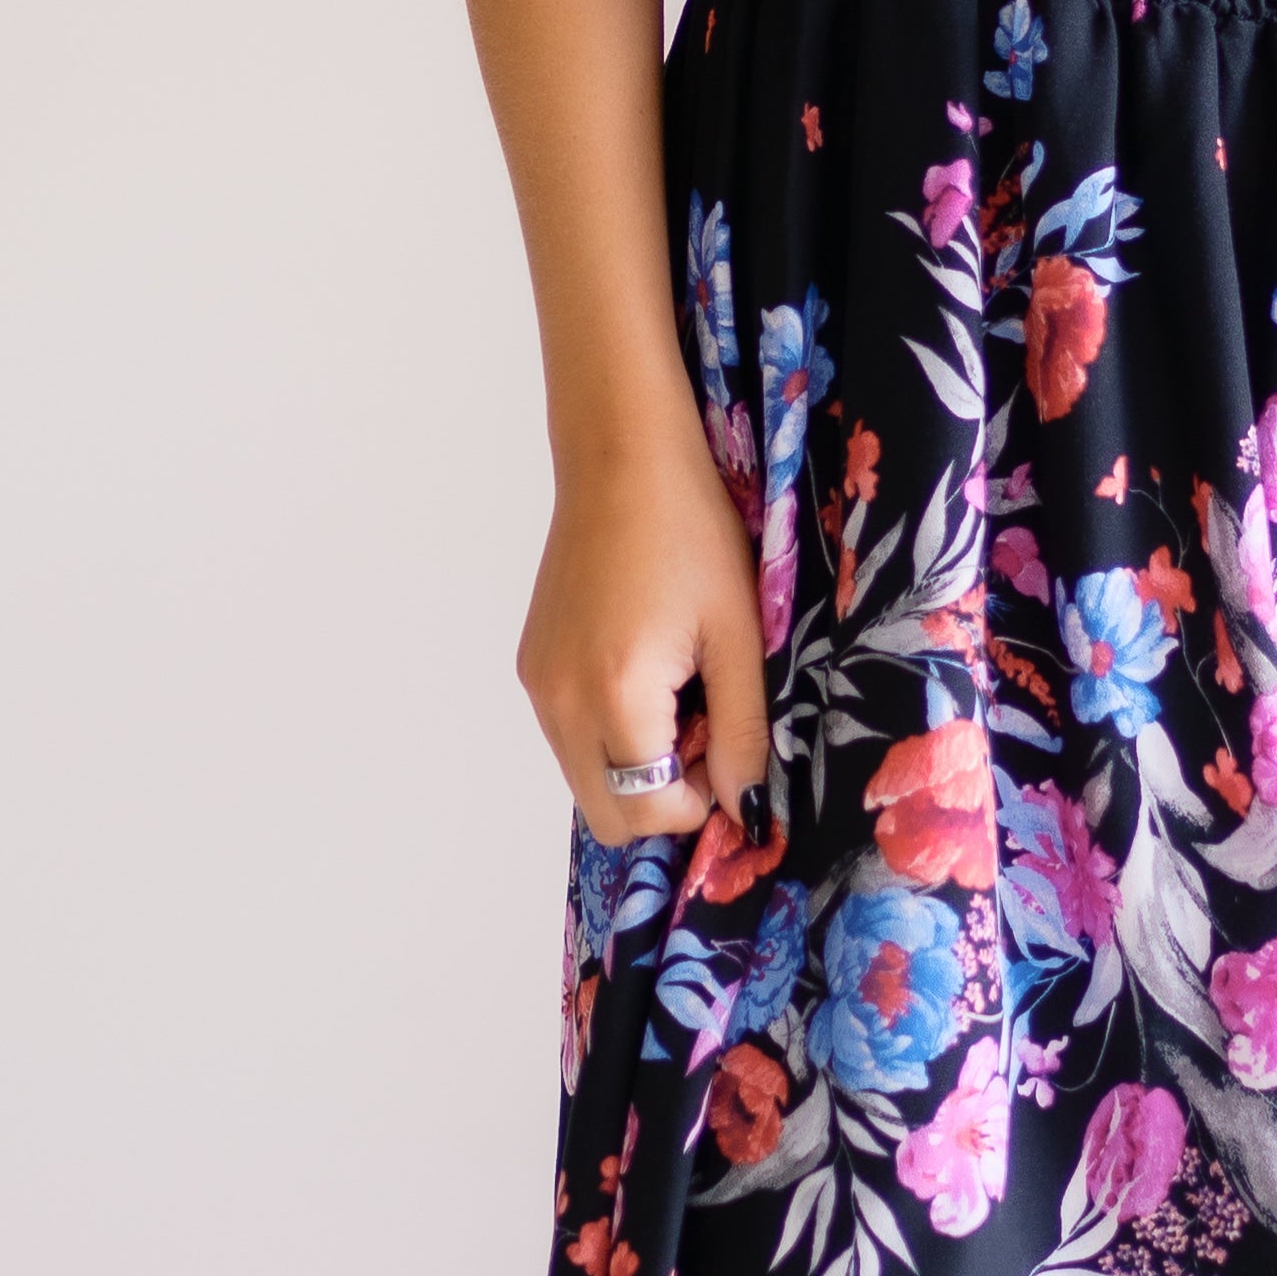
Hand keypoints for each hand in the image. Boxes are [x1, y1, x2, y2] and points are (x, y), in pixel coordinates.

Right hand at [520, 419, 775, 847]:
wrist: (621, 460)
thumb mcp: (739, 635)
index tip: (731, 744)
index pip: (650, 811)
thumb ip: (743, 731)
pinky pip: (571, 739)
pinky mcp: (532, 666)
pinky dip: (611, 736)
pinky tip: (648, 675)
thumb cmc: (691, 532)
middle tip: (707, 728)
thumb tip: (745, 805)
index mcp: (615, 694)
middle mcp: (561, 702)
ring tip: (680, 694)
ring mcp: (538, 686)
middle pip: (609, 815)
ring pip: (588, 781)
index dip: (703, 800)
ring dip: (638, 767)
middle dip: (666, 796)